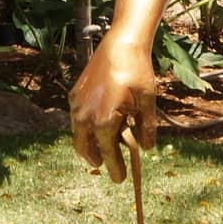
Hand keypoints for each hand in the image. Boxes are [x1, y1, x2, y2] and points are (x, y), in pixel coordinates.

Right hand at [67, 33, 156, 183]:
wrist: (121, 44)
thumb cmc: (137, 71)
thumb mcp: (148, 100)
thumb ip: (146, 127)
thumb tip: (146, 149)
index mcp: (104, 121)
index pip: (108, 153)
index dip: (115, 168)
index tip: (121, 180)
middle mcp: (85, 116)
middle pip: (86, 149)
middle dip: (97, 160)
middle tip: (109, 167)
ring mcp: (76, 105)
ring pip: (78, 135)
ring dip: (89, 145)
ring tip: (101, 151)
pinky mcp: (74, 95)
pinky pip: (76, 119)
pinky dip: (85, 129)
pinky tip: (96, 127)